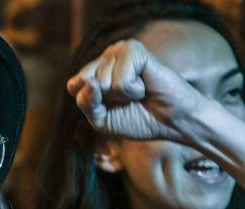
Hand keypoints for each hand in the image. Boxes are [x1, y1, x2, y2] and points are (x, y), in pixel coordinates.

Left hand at [67, 39, 205, 141]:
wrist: (170, 122)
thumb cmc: (137, 119)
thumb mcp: (100, 119)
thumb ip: (86, 103)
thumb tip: (90, 81)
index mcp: (95, 71)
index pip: (73, 86)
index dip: (89, 102)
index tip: (110, 106)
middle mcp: (106, 57)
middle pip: (85, 82)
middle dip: (104, 99)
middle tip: (127, 99)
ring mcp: (119, 50)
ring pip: (101, 81)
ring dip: (121, 96)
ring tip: (138, 92)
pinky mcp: (134, 50)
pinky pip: (119, 80)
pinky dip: (132, 90)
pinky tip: (145, 85)